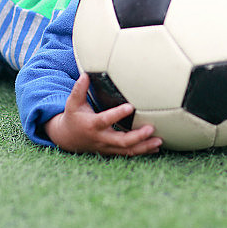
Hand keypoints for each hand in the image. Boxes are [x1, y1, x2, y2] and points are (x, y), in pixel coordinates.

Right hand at [44, 73, 162, 155]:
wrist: (67, 139)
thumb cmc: (73, 117)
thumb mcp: (73, 103)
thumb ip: (79, 89)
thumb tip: (85, 74)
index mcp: (92, 124)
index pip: (106, 120)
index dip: (117, 114)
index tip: (130, 107)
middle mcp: (101, 138)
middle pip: (121, 141)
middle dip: (137, 136)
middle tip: (151, 128)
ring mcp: (107, 146)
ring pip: (127, 150)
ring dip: (143, 147)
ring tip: (159, 141)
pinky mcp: (111, 151)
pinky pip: (128, 153)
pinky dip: (142, 151)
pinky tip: (155, 147)